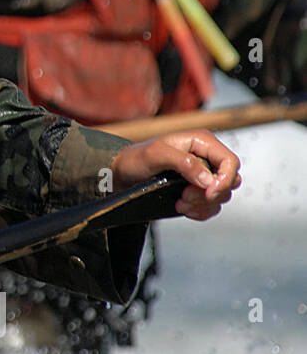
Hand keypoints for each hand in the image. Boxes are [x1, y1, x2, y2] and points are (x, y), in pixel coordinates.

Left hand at [109, 129, 240, 220]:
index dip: (224, 180)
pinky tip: (182, 208)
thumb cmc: (136, 159)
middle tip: (185, 196)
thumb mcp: (156, 155)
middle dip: (210, 194)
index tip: (207, 193)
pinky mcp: (198, 190)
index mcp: (201, 142)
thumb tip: (208, 180)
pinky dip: (200, 211)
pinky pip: (212, 206)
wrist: (123, 173)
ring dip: (201, 204)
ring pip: (221, 196)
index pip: (231, 162)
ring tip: (180, 202)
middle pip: (230, 181)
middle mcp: (206, 157)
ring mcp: (203, 175)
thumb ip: (184, 163)